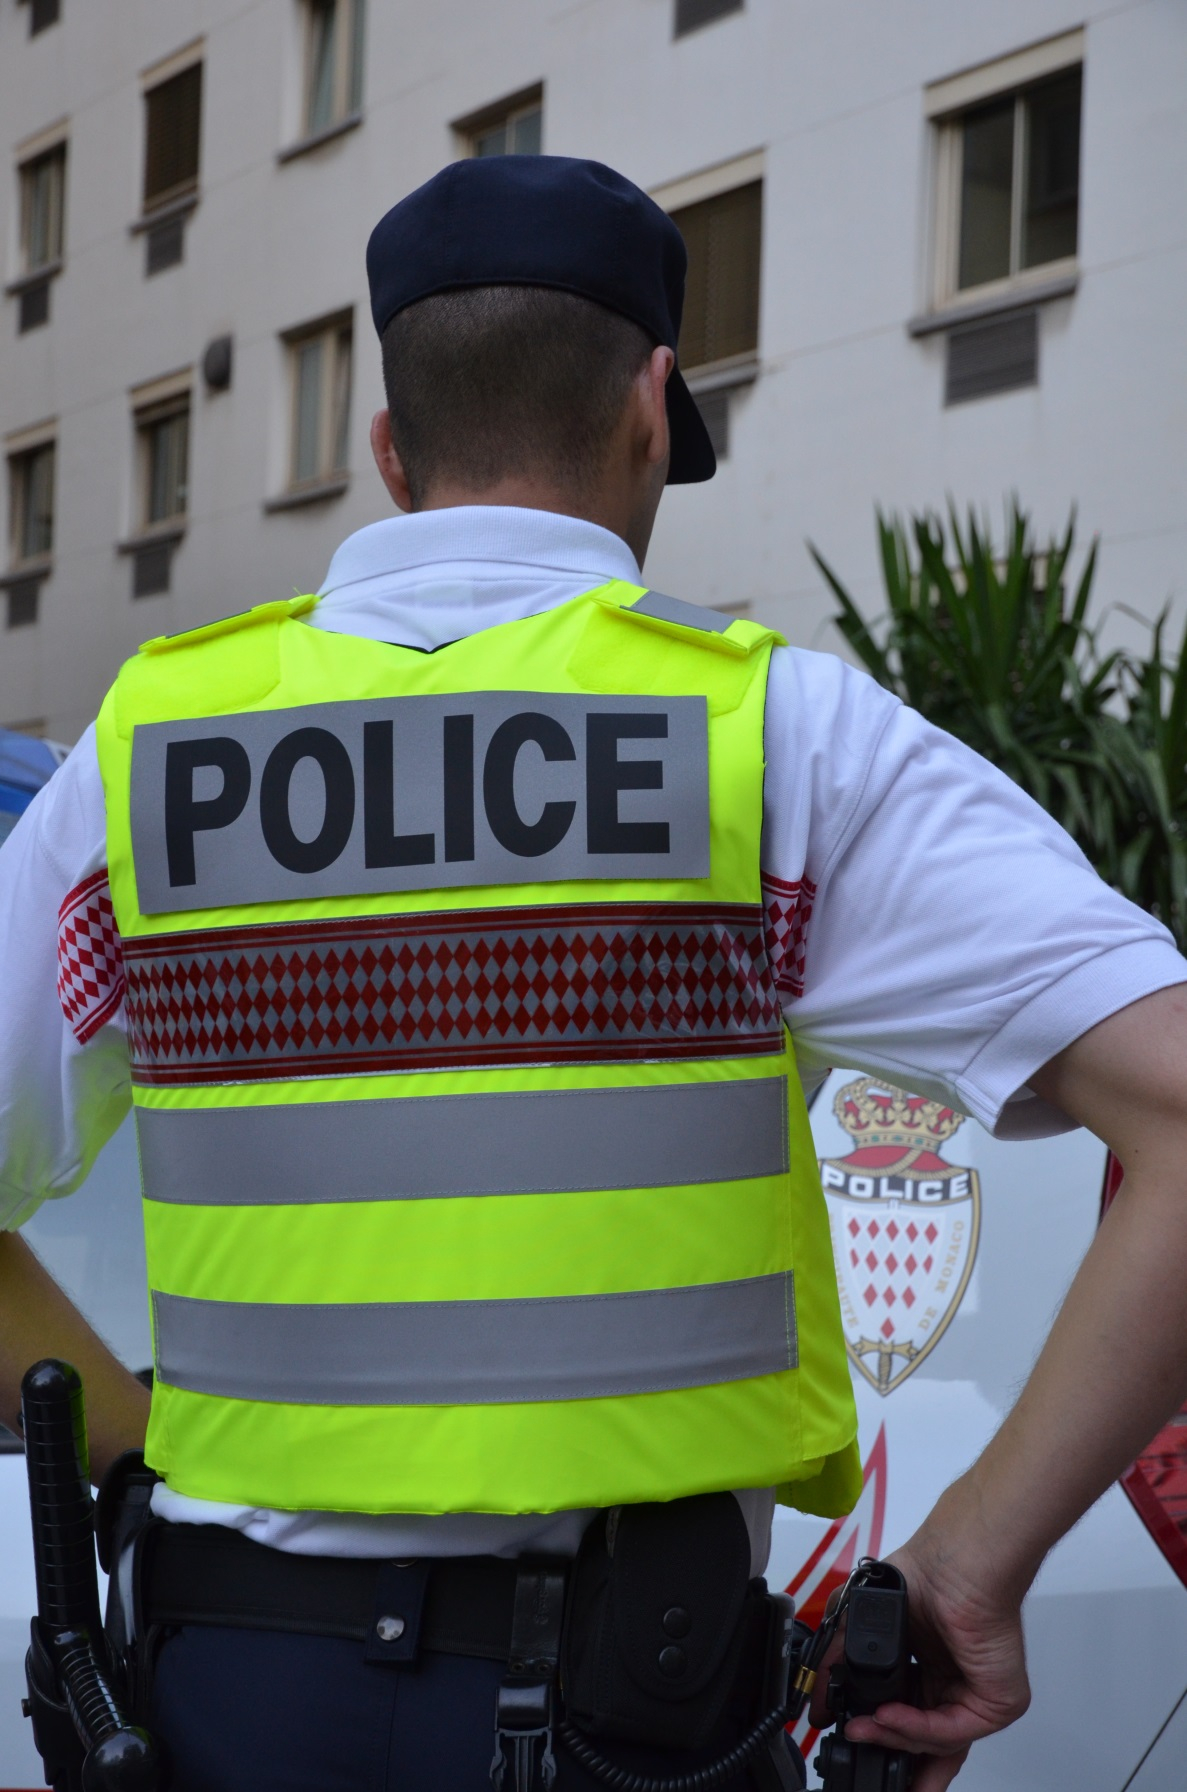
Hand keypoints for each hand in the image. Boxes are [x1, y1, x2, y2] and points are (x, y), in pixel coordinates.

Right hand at [808, 1499, 1031, 1791]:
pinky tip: (889, 1714)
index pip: (910, 1716)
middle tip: (864, 1764)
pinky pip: (952, 1730)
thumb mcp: (867, 1624)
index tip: (852, 1740)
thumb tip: (819, 1701)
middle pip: (927, 1743)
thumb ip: (842, 1661)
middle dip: (896, 1760)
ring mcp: (976, 1694)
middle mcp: (955, 1683)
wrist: (957, 1562)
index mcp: (931, 1666)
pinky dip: (916, 1728)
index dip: (883, 1734)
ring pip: (935, 1741)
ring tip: (864, 1728)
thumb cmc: (927, 1573)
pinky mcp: (995, 1703)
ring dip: (895, 1738)